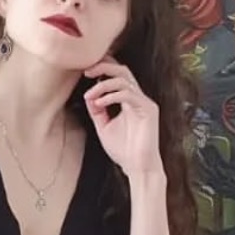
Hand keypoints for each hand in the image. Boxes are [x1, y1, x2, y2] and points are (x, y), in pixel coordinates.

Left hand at [83, 58, 163, 178]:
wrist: (137, 167)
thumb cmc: (123, 150)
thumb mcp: (103, 126)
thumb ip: (97, 110)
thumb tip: (88, 95)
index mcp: (128, 100)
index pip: (118, 75)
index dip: (103, 67)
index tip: (85, 71)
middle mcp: (138, 98)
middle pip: (122, 70)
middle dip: (103, 66)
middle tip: (86, 72)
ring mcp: (144, 102)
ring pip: (125, 79)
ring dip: (103, 84)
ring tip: (90, 95)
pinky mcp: (149, 110)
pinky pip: (129, 94)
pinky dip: (111, 96)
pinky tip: (99, 104)